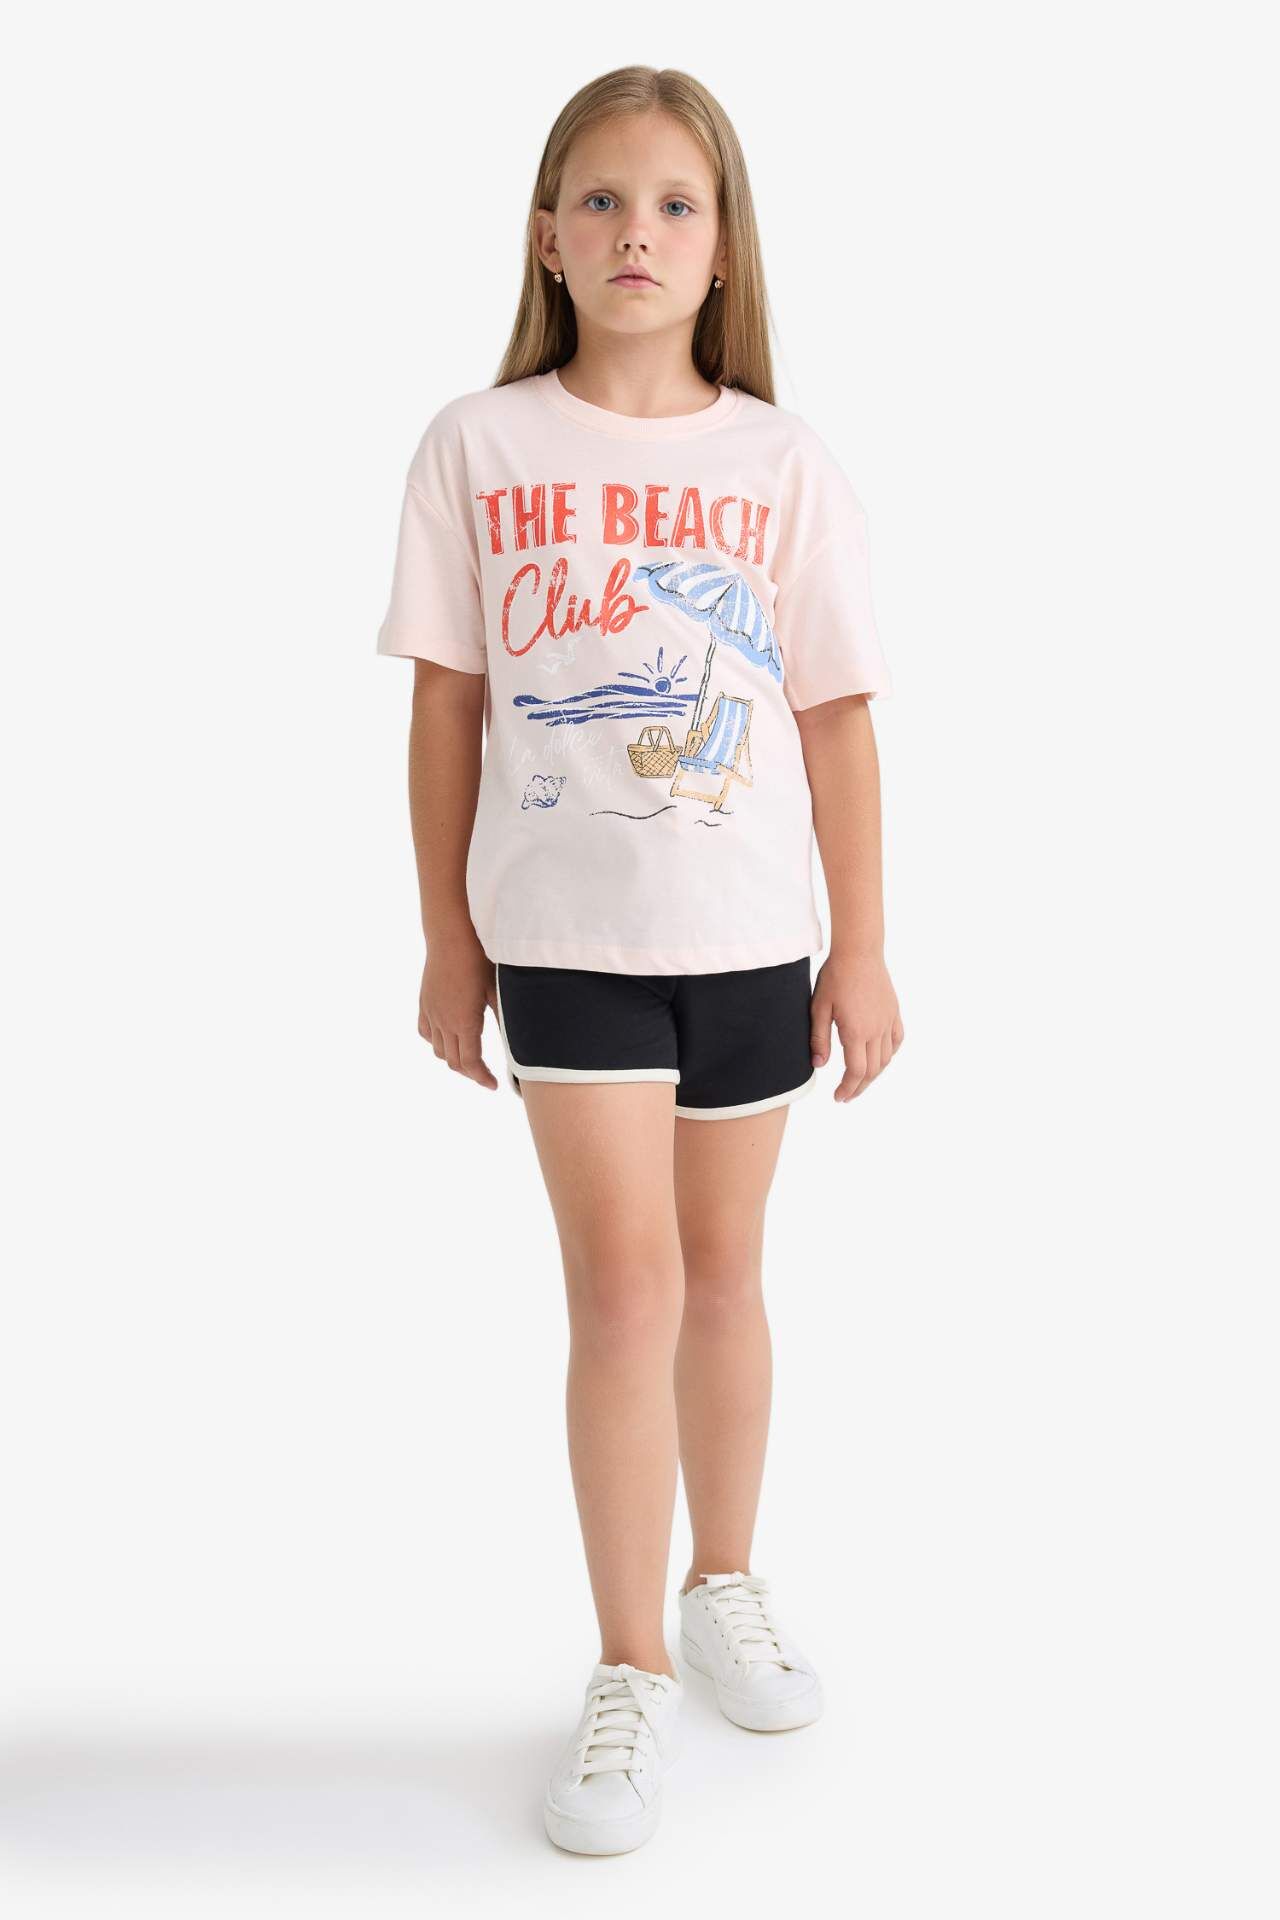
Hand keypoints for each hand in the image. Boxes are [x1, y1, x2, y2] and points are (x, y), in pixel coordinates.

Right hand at [418, 928, 499, 1090]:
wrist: (451, 935)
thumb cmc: (479, 959)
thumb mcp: (498, 990)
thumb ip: (504, 1017)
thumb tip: (518, 1039)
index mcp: (464, 1022)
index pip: (470, 1063)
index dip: (482, 1077)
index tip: (493, 1085)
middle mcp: (444, 1022)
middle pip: (453, 1062)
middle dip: (470, 1073)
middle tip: (485, 1075)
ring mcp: (431, 1013)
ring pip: (438, 1050)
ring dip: (453, 1059)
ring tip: (469, 1060)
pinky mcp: (424, 1003)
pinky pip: (425, 1032)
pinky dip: (436, 1042)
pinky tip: (447, 1039)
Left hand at [810, 949, 903, 1101]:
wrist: (859, 952)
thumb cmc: (835, 977)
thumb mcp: (819, 1008)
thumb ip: (819, 1039)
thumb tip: (819, 1066)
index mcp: (856, 1031)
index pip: (856, 1071)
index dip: (848, 1088)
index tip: (839, 1097)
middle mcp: (876, 1030)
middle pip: (872, 1070)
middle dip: (859, 1087)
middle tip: (846, 1095)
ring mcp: (888, 1021)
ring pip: (886, 1058)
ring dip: (873, 1074)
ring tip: (859, 1079)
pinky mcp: (894, 1012)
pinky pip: (897, 1040)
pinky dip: (889, 1054)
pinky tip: (880, 1057)